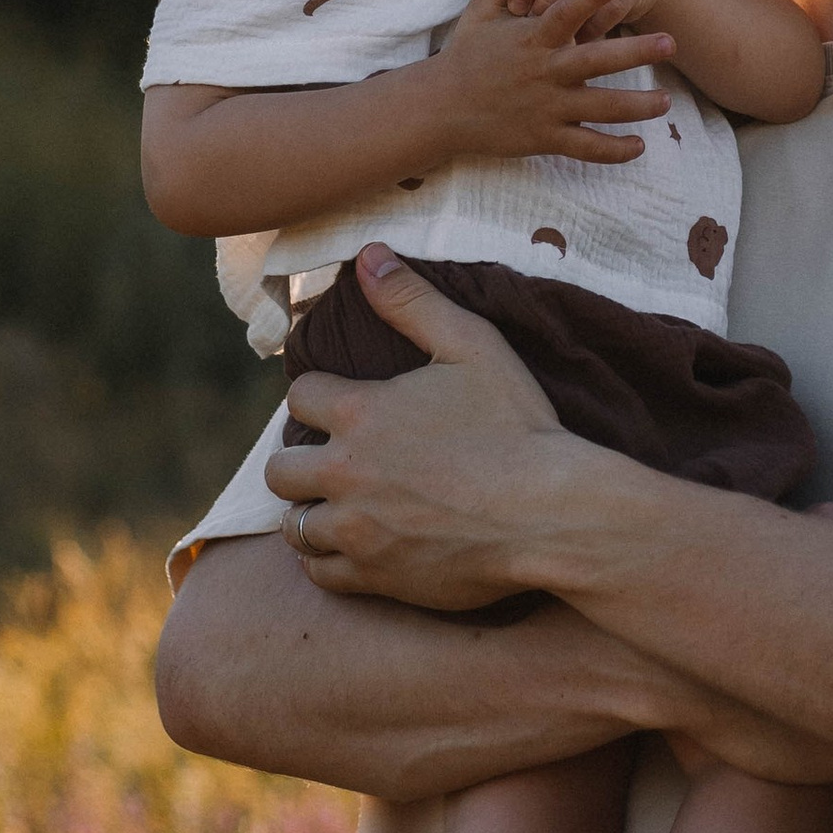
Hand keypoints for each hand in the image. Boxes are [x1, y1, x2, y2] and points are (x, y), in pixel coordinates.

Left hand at [271, 246, 570, 606]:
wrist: (552, 514)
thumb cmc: (518, 426)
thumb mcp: (472, 346)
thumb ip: (413, 300)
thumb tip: (368, 255)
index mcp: (360, 413)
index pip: (300, 396)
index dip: (322, 396)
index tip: (345, 404)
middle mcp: (344, 472)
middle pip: (280, 468)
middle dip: (303, 459)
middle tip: (340, 460)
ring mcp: (356, 530)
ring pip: (294, 525)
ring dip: (313, 511)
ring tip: (344, 504)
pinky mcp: (374, 577)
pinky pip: (320, 573)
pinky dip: (330, 559)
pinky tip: (357, 544)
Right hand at [432, 0, 673, 164]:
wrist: (439, 110)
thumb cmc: (465, 56)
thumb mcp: (480, 12)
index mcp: (532, 38)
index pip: (565, 12)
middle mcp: (544, 73)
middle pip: (596, 62)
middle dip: (635, 52)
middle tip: (670, 43)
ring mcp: (547, 108)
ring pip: (601, 108)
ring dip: (637, 106)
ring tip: (666, 101)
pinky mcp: (545, 138)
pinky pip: (586, 147)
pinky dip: (614, 150)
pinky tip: (639, 146)